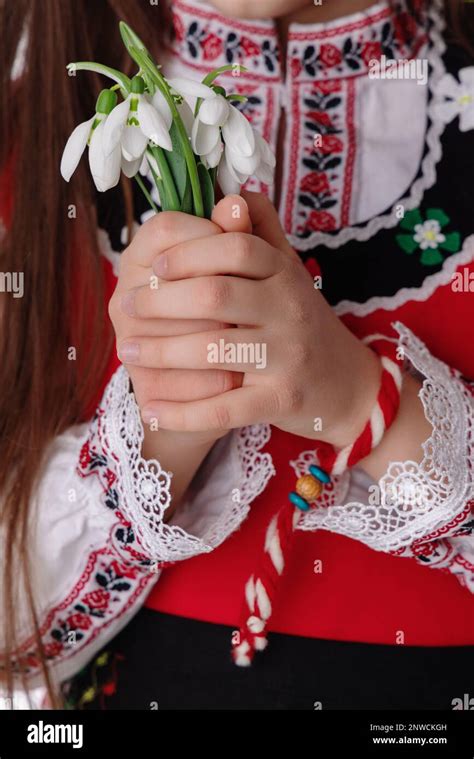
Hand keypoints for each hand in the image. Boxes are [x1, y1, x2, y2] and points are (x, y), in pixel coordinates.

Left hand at [123, 191, 380, 447]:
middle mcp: (290, 309)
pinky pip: (223, 408)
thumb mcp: (288, 274)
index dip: (189, 251)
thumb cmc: (303, 321)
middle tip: (128, 307)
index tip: (156, 265)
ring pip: (212, 350)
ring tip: (127, 352)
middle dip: (161, 301)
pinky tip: (151, 410)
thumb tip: (231, 195)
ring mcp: (287, 356)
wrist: (346, 384)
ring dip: (160, 353)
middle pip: (214, 294)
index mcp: (285, 273)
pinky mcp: (281, 399)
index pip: (234, 248)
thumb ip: (260, 235)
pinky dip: (182, 412)